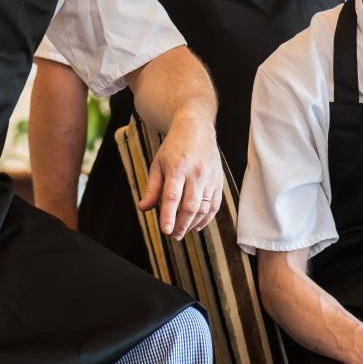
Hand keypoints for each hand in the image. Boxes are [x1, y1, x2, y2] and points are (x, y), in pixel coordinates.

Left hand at [136, 112, 222, 239]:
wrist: (197, 128)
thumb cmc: (174, 147)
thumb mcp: (158, 164)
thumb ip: (152, 188)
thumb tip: (144, 208)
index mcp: (177, 167)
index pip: (172, 196)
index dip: (169, 215)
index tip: (165, 230)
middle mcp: (196, 173)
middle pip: (190, 206)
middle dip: (181, 225)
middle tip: (173, 236)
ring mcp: (209, 177)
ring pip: (203, 207)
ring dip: (193, 223)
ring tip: (183, 231)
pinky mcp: (218, 181)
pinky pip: (214, 204)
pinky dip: (206, 218)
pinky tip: (197, 225)